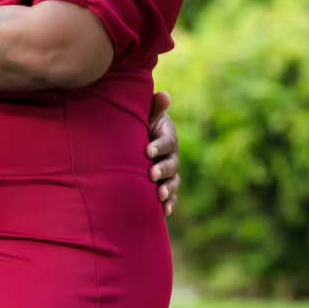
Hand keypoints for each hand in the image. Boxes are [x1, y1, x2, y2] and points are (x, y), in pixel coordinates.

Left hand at [148, 90, 179, 218]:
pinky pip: (170, 196)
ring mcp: (169, 172)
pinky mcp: (164, 186)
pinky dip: (169, 204)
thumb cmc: (139, 125)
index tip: (147, 150)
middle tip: (152, 174)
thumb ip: (154, 108)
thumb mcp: (145, 115)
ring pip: (173, 182)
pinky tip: (165, 212)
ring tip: (160, 196)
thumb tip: (164, 96)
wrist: (135, 141)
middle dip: (162, 170)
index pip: (167, 142)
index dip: (159, 146)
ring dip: (168, 189)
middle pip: (171, 164)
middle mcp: (172, 156)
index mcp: (168, 138)